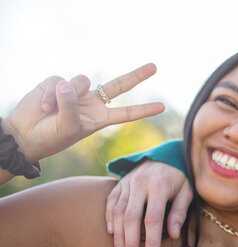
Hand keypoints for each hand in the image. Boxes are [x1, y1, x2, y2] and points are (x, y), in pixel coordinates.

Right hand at [2, 64, 163, 162]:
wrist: (24, 135)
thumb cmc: (49, 138)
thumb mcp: (67, 129)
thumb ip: (72, 108)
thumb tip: (69, 85)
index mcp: (100, 118)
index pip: (126, 113)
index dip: (143, 109)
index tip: (162, 107)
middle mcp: (91, 103)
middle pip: (118, 86)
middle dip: (136, 76)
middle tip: (155, 67)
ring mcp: (76, 92)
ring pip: (83, 80)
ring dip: (68, 94)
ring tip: (53, 110)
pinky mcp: (57, 83)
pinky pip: (60, 81)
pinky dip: (52, 93)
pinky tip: (45, 106)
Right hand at [105, 160, 191, 246]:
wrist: (164, 156)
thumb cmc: (179, 178)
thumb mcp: (187, 191)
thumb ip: (180, 212)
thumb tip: (173, 235)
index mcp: (159, 185)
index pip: (153, 219)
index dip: (151, 242)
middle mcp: (140, 182)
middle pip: (131, 219)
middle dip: (130, 245)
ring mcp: (127, 182)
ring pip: (118, 213)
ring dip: (118, 237)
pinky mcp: (118, 184)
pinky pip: (110, 203)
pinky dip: (110, 219)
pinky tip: (112, 235)